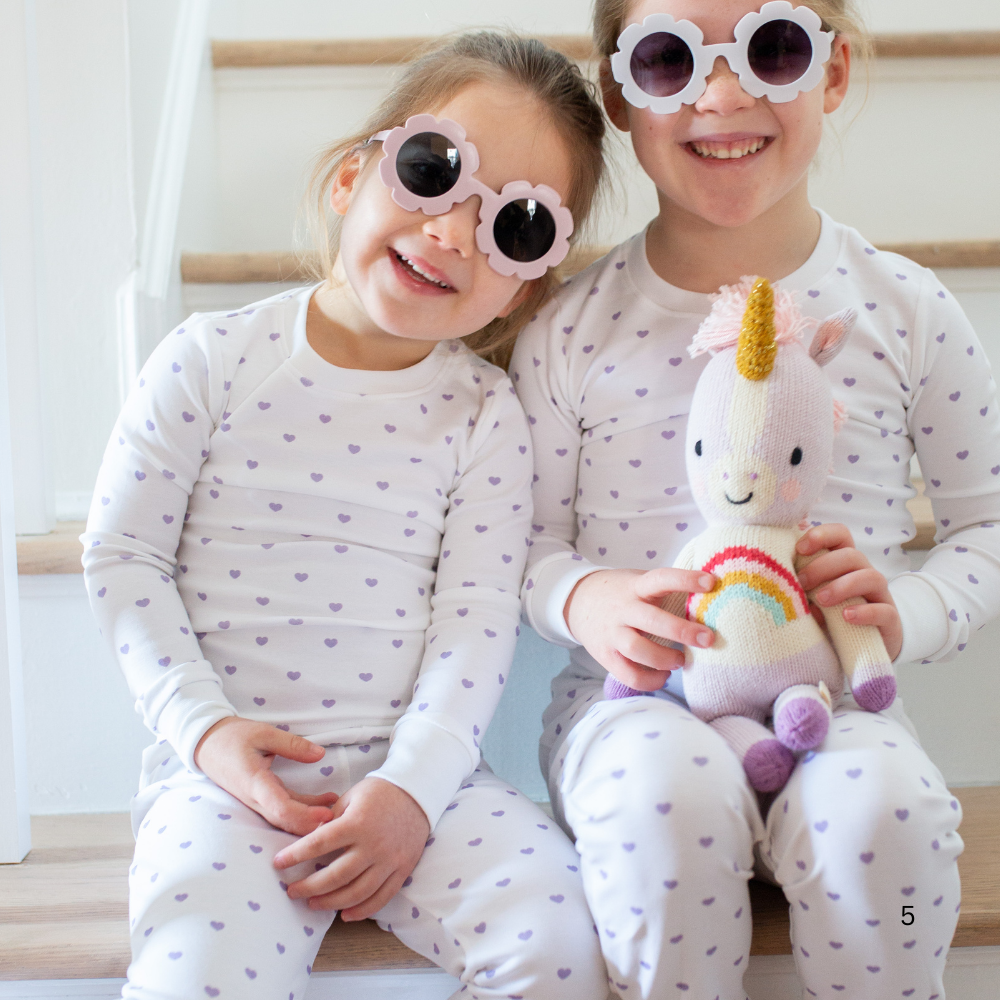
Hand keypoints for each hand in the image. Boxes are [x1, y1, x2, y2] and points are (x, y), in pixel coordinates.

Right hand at [193, 717, 337, 835]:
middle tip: (340, 822)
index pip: (279, 808)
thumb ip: (292, 744)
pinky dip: (305, 808)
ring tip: (339, 809)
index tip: (327, 815)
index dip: (304, 816)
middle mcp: (255, 797)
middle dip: (312, 826)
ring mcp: (258, 800)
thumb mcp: (263, 733)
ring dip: (311, 819)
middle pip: (285, 821)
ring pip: (285, 818)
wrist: (205, 744)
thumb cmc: (232, 736)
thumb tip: (320, 754)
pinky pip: (284, 808)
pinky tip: (327, 802)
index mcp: (254, 782)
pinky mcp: (262, 797)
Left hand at [274, 776, 429, 920]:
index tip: (278, 863)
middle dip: (309, 886)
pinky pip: (381, 897)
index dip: (295, 855)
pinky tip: (345, 914)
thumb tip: (308, 842)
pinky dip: (362, 910)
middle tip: (292, 891)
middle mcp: (373, 845)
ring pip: (356, 892)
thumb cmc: (379, 792)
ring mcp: (390, 860)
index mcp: (357, 822)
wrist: (418, 793)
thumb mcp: (350, 797)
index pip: (318, 844)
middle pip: (335, 876)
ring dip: (331, 902)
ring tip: (313, 903)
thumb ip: (330, 820)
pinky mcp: (402, 870)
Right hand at [564, 567, 715, 691]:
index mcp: (636, 586)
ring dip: (665, 659)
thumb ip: (665, 590)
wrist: (577, 601)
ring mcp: (612, 633)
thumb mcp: (639, 582)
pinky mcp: (605, 655)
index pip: (661, 578)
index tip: (711, 583)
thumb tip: (712, 599)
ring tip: (681, 661)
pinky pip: (629, 675)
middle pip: (653, 621)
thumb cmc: (622, 593)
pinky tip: (663, 675)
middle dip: (682, 631)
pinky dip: (650, 681)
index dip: (686, 579)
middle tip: (707, 639)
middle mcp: (623, 609)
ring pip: (638, 650)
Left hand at [796, 523, 902, 660]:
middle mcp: (864, 573)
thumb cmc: (829, 614)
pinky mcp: (889, 619)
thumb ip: (800, 586)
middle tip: (801, 582)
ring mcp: (879, 595)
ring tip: (821, 600)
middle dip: (823, 565)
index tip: (799, 548)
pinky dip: (864, 612)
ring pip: (870, 577)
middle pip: (851, 555)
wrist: (862, 646)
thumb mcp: (811, 597)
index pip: (840, 534)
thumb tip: (778, 583)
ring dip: (842, 586)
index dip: (822, 535)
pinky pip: (883, 610)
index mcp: (843, 562)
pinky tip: (846, 616)